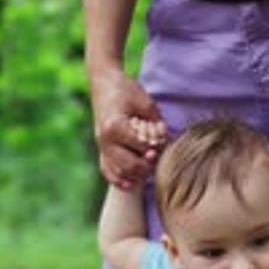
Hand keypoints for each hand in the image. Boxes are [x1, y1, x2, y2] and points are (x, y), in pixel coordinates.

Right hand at [91, 67, 165, 187]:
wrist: (104, 84)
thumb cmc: (126, 90)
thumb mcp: (145, 102)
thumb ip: (156, 123)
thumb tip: (167, 142)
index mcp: (114, 126)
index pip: (139, 147)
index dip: (154, 148)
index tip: (161, 142)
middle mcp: (105, 140)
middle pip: (129, 165)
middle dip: (146, 165)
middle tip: (156, 158)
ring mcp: (101, 147)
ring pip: (119, 173)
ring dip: (136, 174)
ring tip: (147, 167)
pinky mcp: (101, 151)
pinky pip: (108, 172)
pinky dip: (119, 180)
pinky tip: (130, 184)